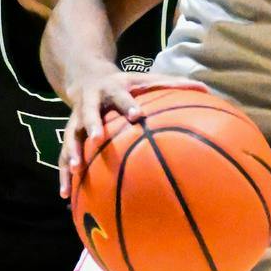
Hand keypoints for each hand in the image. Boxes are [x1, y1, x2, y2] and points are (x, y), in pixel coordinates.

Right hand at [57, 67, 175, 199]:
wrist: (86, 76)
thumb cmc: (125, 83)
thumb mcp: (145, 79)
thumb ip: (173, 84)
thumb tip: (206, 89)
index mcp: (112, 89)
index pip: (120, 95)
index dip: (127, 104)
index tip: (136, 115)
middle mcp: (91, 102)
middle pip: (89, 113)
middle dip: (92, 125)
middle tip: (97, 137)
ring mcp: (76, 119)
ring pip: (71, 135)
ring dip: (72, 151)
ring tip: (74, 169)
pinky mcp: (69, 134)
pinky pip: (64, 155)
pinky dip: (63, 174)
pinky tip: (66, 194)